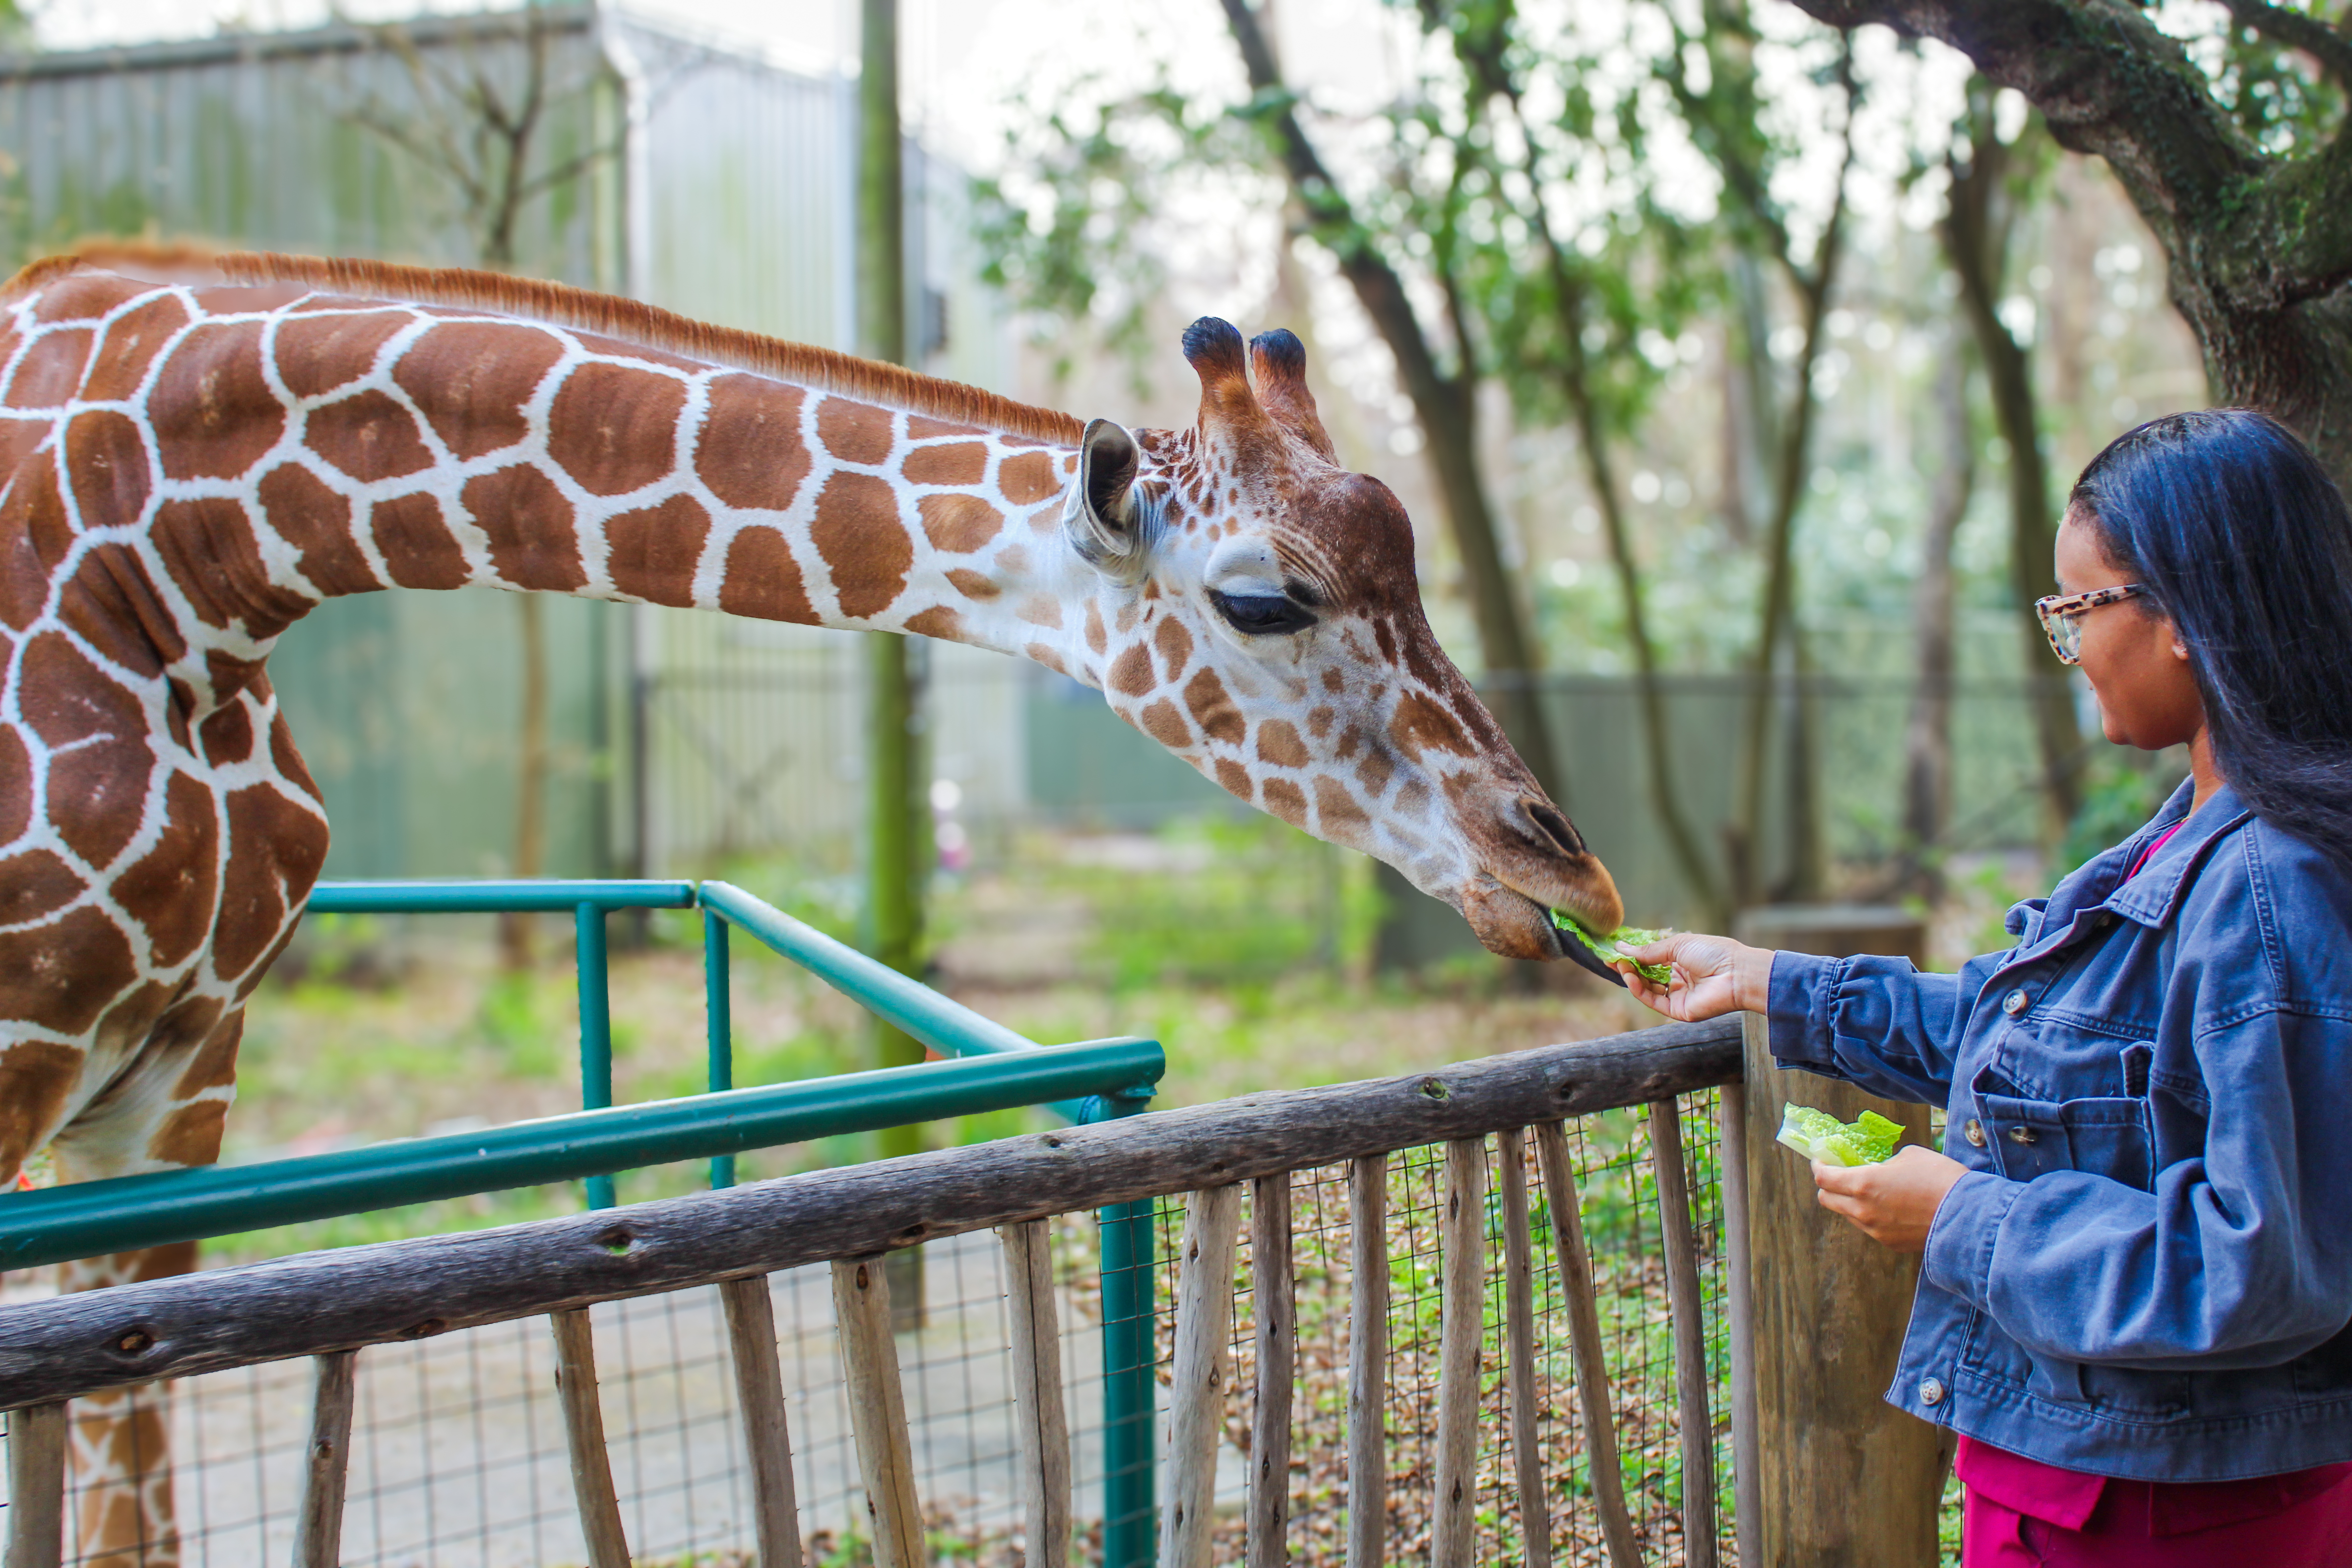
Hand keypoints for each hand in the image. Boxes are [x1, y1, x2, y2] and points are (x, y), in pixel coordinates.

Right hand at [1615, 932, 1773, 1020]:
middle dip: (1629, 967)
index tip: (1615, 950)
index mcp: (1682, 961)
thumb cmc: (1713, 953)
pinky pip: (1654, 1001)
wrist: (1737, 974)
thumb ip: (1649, 951)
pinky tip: (1630, 978)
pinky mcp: (1678, 1011)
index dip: (1634, 955)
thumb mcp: (1677, 945)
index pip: (1652, 960)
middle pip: (1647, 975)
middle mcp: (1679, 979)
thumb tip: (1622, 948)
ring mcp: (1679, 996)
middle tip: (1611, 959)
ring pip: (1648, 989)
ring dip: (1632, 978)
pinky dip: (1639, 990)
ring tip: (1621, 966)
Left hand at [1811, 1146, 1967, 1251]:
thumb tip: (1880, 1170)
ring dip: (1851, 1202)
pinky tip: (1891, 1207)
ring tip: (1871, 1190)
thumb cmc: (1940, 1178)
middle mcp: (1863, 1211)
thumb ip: (1885, 1164)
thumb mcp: (1909, 1156)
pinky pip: (1871, 1228)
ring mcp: (1876, 1231)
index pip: (1824, 1178)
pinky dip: (1872, 1216)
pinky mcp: (1891, 1244)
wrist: (1969, 1216)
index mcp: (1863, 1184)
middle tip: (1839, 1174)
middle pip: (1827, 1200)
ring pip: (1849, 1215)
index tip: (1821, 1160)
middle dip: (1828, 1186)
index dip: (1818, 1166)